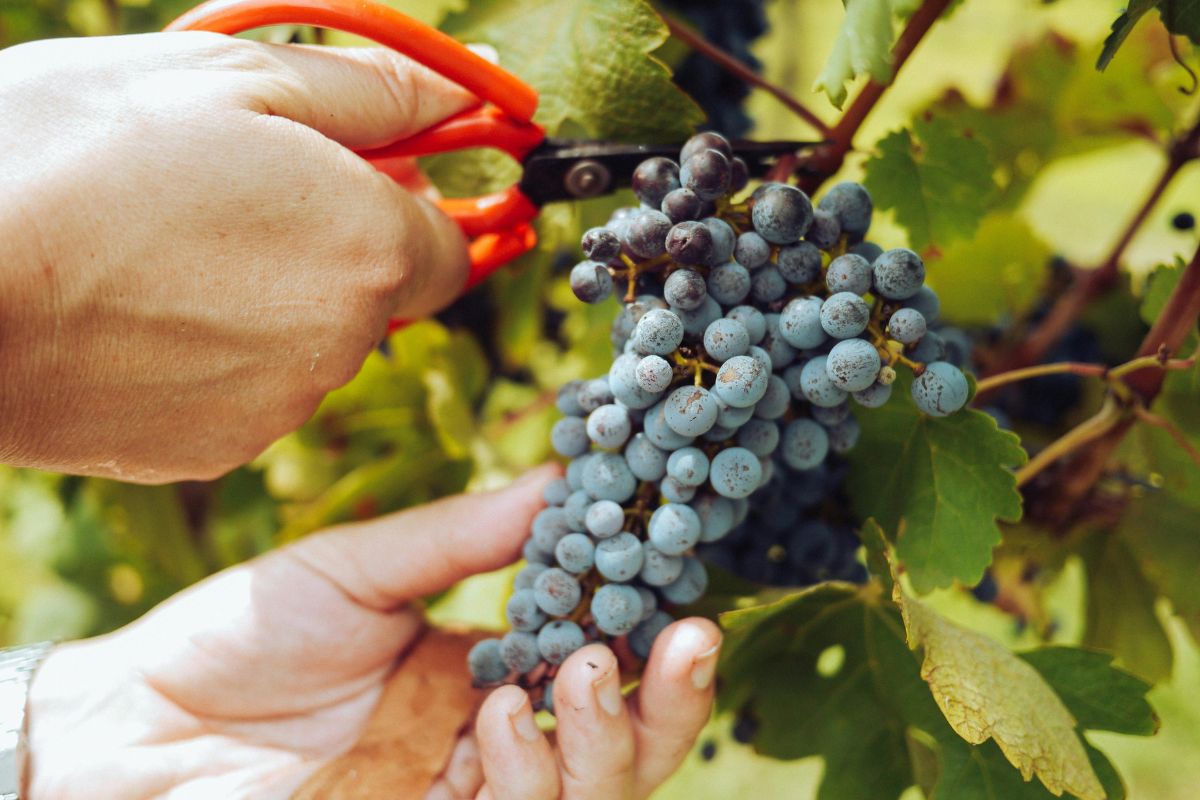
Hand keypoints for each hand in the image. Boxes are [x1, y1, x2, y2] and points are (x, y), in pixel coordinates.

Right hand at [0, 32, 473, 482]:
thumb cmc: (75, 154)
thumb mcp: (233, 76)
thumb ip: (375, 92)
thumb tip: (464, 96)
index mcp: (369, 249)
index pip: (450, 247)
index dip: (409, 207)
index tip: (363, 177)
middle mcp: (343, 344)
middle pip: (376, 293)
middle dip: (330, 242)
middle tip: (232, 189)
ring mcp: (276, 408)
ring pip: (306, 343)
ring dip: (266, 296)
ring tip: (161, 244)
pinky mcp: (210, 450)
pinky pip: (243, 392)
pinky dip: (212, 353)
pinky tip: (136, 309)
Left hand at [23, 465, 720, 798]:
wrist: (135, 723)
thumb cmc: (241, 635)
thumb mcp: (359, 567)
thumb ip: (460, 536)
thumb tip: (562, 478)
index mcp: (485, 670)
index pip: (598, 657)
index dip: (650, 629)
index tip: (682, 579)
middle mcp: (488, 741)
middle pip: (619, 742)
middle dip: (668, 701)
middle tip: (688, 639)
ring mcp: (459, 796)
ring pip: (585, 794)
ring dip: (604, 736)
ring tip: (584, 667)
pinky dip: (527, 776)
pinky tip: (498, 720)